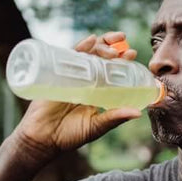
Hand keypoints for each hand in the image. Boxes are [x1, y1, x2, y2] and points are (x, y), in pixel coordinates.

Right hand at [11, 32, 141, 163]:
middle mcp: (85, 79)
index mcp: (97, 90)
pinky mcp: (57, 73)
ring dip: (101, 45)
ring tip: (114, 46)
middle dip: (113, 47)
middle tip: (125, 48)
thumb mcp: (96, 126)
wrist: (42, 140)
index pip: (111, 69)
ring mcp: (71, 75)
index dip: (122, 60)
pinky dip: (80, 46)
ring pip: (87, 53)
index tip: (132, 54)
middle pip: (100, 56)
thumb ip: (115, 118)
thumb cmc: (69, 135)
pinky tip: (90, 40)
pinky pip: (69, 56)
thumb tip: (138, 113)